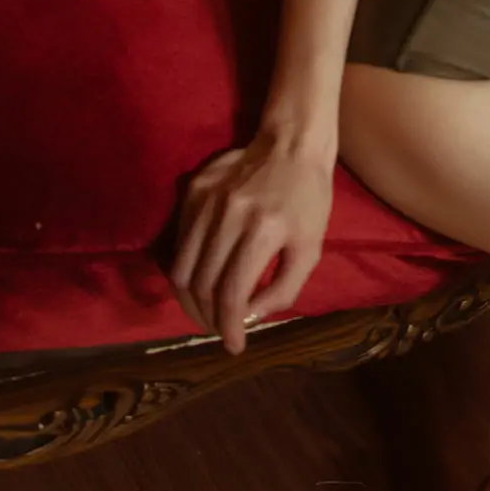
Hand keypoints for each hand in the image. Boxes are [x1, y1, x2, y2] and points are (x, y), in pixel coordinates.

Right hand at [168, 127, 333, 354]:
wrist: (291, 144)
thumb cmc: (308, 200)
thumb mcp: (310, 249)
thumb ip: (283, 289)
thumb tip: (248, 317)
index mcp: (264, 231)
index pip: (232, 292)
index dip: (229, 326)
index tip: (234, 346)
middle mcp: (230, 215)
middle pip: (201, 284)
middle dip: (208, 319)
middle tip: (220, 332)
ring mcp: (206, 200)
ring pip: (181, 267)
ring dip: (190, 301)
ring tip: (206, 314)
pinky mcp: (193, 191)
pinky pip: (178, 242)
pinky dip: (184, 271)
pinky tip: (199, 281)